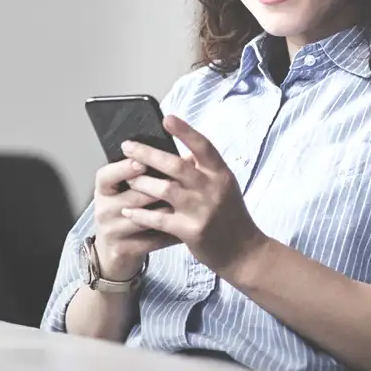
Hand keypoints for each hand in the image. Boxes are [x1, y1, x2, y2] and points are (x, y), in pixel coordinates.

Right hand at [90, 158, 178, 279]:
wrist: (114, 251)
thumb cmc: (125, 211)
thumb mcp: (125, 190)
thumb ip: (143, 172)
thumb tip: (178, 153)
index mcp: (103, 189)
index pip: (106, 175)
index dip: (123, 168)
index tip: (142, 162)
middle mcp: (103, 209)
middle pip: (133, 196)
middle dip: (159, 188)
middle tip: (183, 182)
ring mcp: (113, 231)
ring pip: (146, 218)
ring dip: (169, 211)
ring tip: (191, 204)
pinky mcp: (125, 249)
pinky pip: (154, 239)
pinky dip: (172, 234)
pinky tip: (188, 228)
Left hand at [119, 115, 267, 274]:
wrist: (244, 252)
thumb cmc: (230, 215)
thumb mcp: (224, 186)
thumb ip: (204, 169)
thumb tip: (181, 150)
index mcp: (221, 174)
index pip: (203, 146)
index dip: (185, 131)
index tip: (167, 118)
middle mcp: (213, 189)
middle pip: (176, 165)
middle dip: (147, 153)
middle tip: (127, 145)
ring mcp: (202, 210)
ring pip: (164, 189)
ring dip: (141, 182)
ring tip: (126, 178)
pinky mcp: (191, 231)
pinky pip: (159, 219)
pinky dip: (141, 214)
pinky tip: (128, 210)